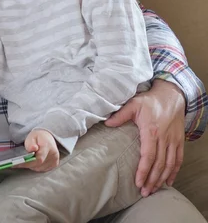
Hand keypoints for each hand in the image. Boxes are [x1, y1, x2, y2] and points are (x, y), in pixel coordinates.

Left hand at [15, 129, 59, 171]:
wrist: (47, 137)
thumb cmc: (38, 137)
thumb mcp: (32, 136)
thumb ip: (31, 143)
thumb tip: (32, 149)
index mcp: (47, 146)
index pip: (38, 159)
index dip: (27, 163)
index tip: (17, 164)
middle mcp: (53, 154)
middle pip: (38, 165)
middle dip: (28, 164)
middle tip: (19, 161)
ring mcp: (55, 160)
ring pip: (40, 168)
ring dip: (32, 166)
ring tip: (28, 159)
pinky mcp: (55, 164)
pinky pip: (43, 169)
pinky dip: (36, 166)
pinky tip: (34, 161)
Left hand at [105, 79, 184, 196]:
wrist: (171, 95)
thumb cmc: (150, 100)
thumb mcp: (133, 104)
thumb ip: (120, 115)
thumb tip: (106, 123)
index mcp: (152, 131)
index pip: (148, 155)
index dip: (144, 170)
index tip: (138, 182)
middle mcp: (164, 138)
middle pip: (159, 164)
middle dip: (152, 180)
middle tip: (144, 192)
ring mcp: (173, 140)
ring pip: (170, 164)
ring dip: (162, 179)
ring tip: (153, 190)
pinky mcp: (179, 140)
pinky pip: (178, 159)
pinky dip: (174, 171)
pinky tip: (168, 181)